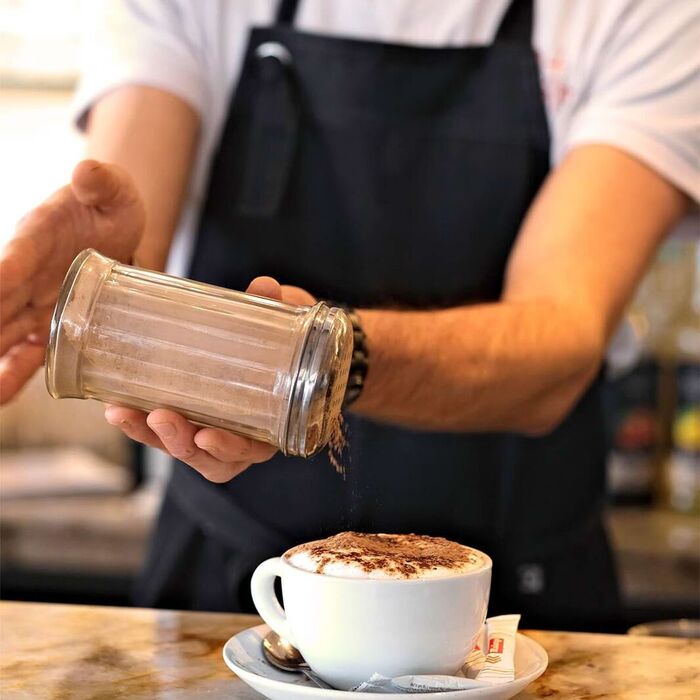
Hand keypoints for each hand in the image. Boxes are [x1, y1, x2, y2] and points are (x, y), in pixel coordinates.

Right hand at [0, 160, 144, 402]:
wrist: (117, 230)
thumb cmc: (111, 206)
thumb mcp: (113, 189)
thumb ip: (101, 181)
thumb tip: (86, 170)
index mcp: (36, 236)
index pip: (14, 257)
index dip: (4, 272)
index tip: (2, 283)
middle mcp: (26, 273)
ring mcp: (34, 302)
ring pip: (4, 333)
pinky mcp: (50, 324)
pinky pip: (28, 352)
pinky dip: (15, 372)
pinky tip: (4, 395)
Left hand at [105, 277, 315, 482]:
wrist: (280, 338)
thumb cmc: (288, 339)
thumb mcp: (288, 324)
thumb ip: (279, 308)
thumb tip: (266, 286)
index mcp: (271, 424)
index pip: (249, 450)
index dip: (227, 450)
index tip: (207, 437)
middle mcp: (240, 435)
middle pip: (207, 457)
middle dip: (179, 441)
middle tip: (160, 417)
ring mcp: (211, 428)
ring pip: (179, 446)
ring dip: (149, 434)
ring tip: (122, 411)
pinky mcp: (187, 415)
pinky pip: (160, 429)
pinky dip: (137, 420)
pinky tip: (116, 404)